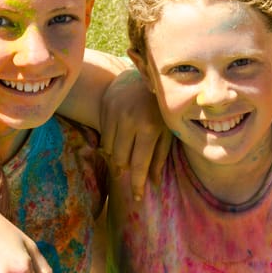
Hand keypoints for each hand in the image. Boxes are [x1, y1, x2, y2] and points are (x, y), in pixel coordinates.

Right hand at [100, 69, 172, 199]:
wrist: (146, 74)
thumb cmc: (162, 108)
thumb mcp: (168, 131)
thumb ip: (160, 156)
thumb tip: (153, 182)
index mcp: (150, 128)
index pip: (140, 164)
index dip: (138, 184)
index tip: (137, 197)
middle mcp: (131, 121)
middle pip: (120, 159)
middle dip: (123, 173)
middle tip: (126, 180)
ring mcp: (115, 114)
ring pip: (109, 150)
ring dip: (115, 161)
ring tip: (121, 164)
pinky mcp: (106, 108)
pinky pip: (103, 136)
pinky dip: (109, 146)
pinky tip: (116, 147)